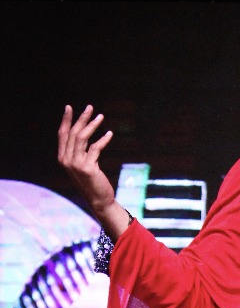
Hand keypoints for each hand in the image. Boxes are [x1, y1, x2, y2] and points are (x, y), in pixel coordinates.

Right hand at [57, 103, 124, 234]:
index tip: (69, 107)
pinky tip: (110, 134)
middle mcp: (66, 160)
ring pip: (82, 137)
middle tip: (90, 107)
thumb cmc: (91, 182)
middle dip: (81, 118)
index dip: (65, 120)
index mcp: (62, 158)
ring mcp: (76, 164)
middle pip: (73, 133)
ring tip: (101, 116)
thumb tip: (82, 132)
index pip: (62, 134)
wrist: (98, 200)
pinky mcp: (88, 168)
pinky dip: (103, 139)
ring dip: (92, 125)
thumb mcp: (81, 165)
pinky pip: (95, 148)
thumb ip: (78, 151)